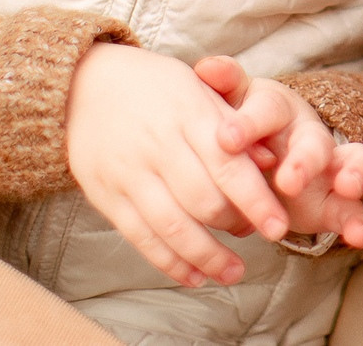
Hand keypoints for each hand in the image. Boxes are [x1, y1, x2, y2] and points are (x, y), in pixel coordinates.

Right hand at [64, 42, 286, 286]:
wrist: (83, 86)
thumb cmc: (155, 87)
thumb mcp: (200, 89)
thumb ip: (235, 126)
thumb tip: (272, 162)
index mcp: (188, 113)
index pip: (228, 165)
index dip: (256, 201)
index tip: (279, 227)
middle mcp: (158, 145)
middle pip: (203, 201)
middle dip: (237, 226)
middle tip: (261, 234)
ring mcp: (129, 173)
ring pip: (173, 227)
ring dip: (207, 257)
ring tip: (234, 272)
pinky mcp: (106, 196)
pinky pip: (141, 238)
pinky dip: (170, 262)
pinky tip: (194, 276)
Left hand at [194, 58, 362, 248]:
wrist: (261, 158)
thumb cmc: (241, 126)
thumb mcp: (228, 106)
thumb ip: (222, 88)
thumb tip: (206, 66)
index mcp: (276, 109)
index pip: (267, 110)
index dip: (249, 123)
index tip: (226, 139)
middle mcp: (308, 134)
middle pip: (314, 139)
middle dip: (304, 159)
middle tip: (288, 180)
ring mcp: (328, 167)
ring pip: (352, 163)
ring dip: (353, 174)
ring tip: (347, 187)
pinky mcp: (336, 200)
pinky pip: (353, 208)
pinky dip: (358, 221)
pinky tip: (359, 236)